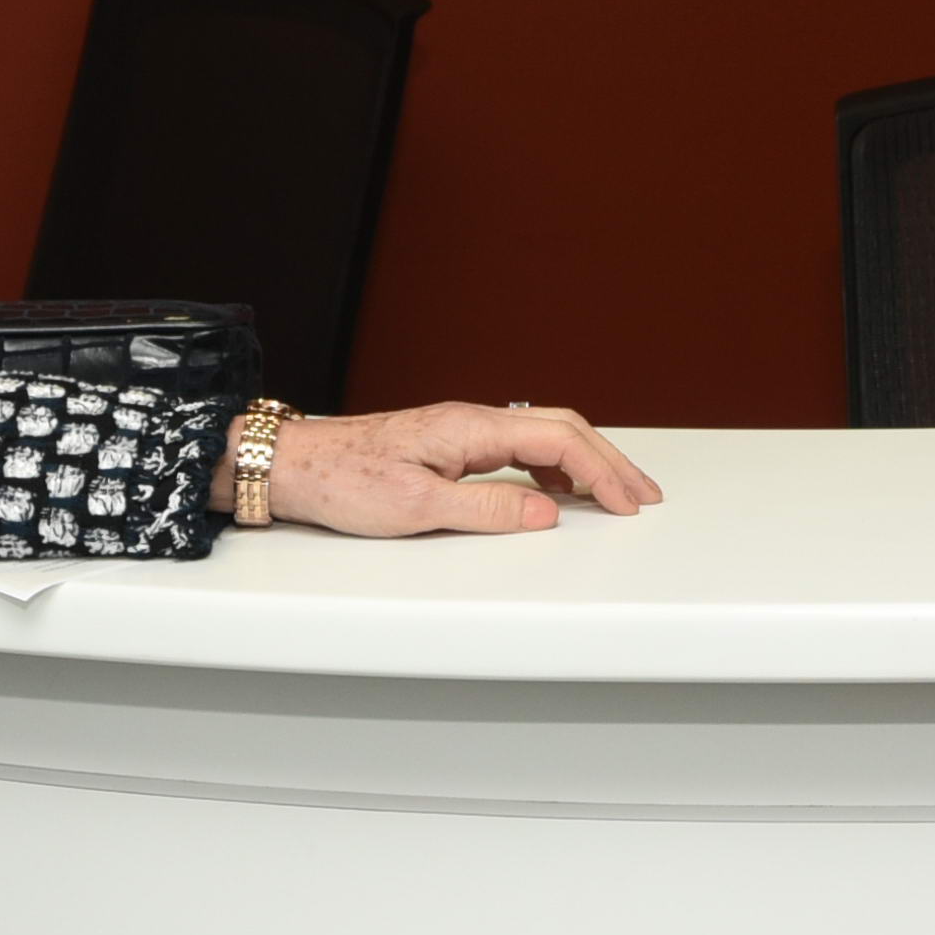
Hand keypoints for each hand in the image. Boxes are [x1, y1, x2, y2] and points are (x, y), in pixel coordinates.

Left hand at [262, 400, 662, 536]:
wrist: (292, 465)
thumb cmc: (342, 481)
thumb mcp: (418, 508)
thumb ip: (487, 510)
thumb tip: (548, 513)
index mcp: (470, 427)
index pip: (558, 441)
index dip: (601, 472)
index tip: (628, 504)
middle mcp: (471, 421)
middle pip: (561, 428)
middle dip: (609, 461)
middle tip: (643, 495)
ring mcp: (461, 431)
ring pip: (543, 435)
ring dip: (585, 462)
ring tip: (613, 494)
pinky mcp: (449, 445)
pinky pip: (517, 448)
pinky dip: (552, 467)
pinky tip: (556, 492)